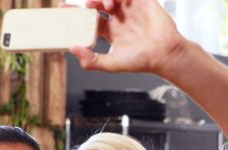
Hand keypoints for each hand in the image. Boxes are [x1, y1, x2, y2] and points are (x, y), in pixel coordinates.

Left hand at [68, 0, 186, 75]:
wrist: (165, 54)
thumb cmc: (142, 61)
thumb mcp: (112, 64)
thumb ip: (92, 61)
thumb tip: (72, 49)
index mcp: (110, 32)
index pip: (89, 19)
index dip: (76, 13)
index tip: (62, 8)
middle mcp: (118, 18)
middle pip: (97, 3)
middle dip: (90, 1)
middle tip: (89, 5)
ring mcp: (130, 9)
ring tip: (106, 5)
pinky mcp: (142, 1)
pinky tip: (118, 2)